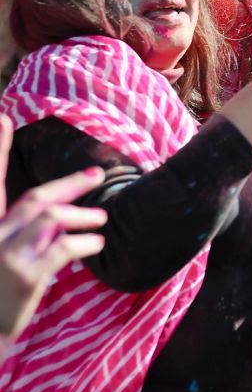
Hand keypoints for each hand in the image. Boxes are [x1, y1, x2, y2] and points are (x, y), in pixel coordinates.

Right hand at [0, 115, 107, 337]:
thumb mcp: (4, 259)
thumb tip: (61, 216)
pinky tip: (96, 246)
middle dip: (69, 182)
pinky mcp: (24, 275)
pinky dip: (86, 243)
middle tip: (97, 173)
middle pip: (36, 197)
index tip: (3, 117)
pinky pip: (64, 247)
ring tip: (100, 220)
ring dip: (83, 216)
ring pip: (52, 217)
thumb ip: (23, 234)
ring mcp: (7, 254)